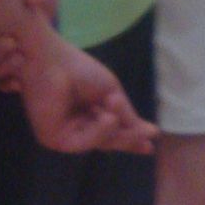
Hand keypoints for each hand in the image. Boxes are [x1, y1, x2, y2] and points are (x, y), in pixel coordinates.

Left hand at [20, 26, 157, 154]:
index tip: (152, 141)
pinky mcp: (52, 139)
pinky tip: (107, 117)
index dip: (132, 136)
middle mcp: (76, 127)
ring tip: (116, 104)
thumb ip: (126, 115)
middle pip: (107, 141)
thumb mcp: (111, 92)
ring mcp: (64, 134)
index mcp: (88, 114)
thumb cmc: (78, 69)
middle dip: (128, 140)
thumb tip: (150, 132)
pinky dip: (98, 131)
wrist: (52, 61)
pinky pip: (82, 144)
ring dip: (114, 129)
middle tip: (150, 141)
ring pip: (98, 143)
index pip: (112, 130)